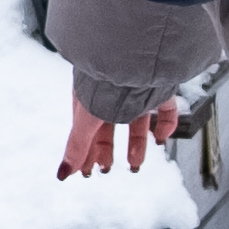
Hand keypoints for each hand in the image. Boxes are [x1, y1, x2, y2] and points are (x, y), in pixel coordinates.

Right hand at [60, 84, 190, 177]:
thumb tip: (63, 173)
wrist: (130, 55)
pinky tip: (161, 138)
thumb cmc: (102, 80)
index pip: (87, 129)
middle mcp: (114, 95)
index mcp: (91, 98)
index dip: (86, 151)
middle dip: (106, 150)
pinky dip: (165, 126)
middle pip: (109, 127)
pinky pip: (166, 110)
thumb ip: (77, 146)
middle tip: (106, 169)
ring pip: (138, 121)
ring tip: (135, 165)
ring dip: (136, 145)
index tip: (87, 171)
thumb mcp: (86, 118)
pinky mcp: (161, 89)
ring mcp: (138, 91)